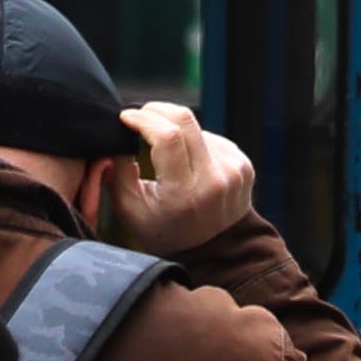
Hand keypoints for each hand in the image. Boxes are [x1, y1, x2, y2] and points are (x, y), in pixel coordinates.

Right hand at [106, 102, 255, 255]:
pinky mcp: (243, 164)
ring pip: (197, 127)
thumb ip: (118, 173)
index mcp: (185, 193)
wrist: (214, 250)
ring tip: (163, 150)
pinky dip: (193, 141)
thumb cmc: (165, 230)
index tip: (126, 117)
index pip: (168, 137)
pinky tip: (187, 160)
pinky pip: (212, 137)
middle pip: (185, 120)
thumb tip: (117, 136)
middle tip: (139, 117)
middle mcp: (214, 180)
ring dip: (174, 129)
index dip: (143, 119)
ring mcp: (233, 171)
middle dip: (156, 110)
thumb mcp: (131, 210)